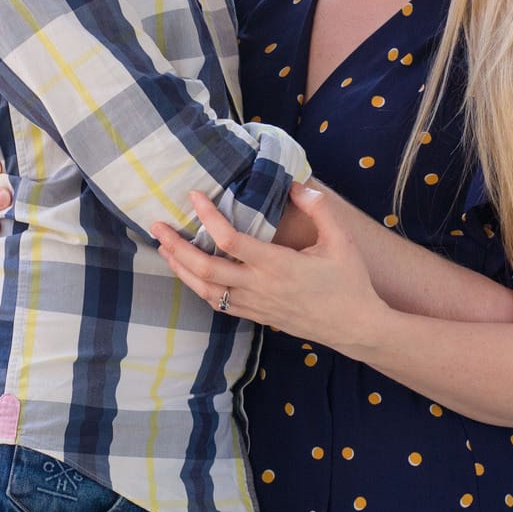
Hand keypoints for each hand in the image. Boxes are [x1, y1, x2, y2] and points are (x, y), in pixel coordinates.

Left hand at [152, 185, 389, 352]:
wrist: (355, 327)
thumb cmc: (349, 281)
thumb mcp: (342, 240)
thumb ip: (319, 208)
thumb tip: (296, 184)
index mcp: (278, 265)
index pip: (231, 240)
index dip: (209, 217)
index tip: (195, 196)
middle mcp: (259, 286)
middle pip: (206, 268)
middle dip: (177, 247)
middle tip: (157, 226)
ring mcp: (255, 305)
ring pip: (206, 289)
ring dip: (181, 268)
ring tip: (163, 248)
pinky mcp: (256, 316)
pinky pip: (218, 303)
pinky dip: (198, 287)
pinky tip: (189, 273)